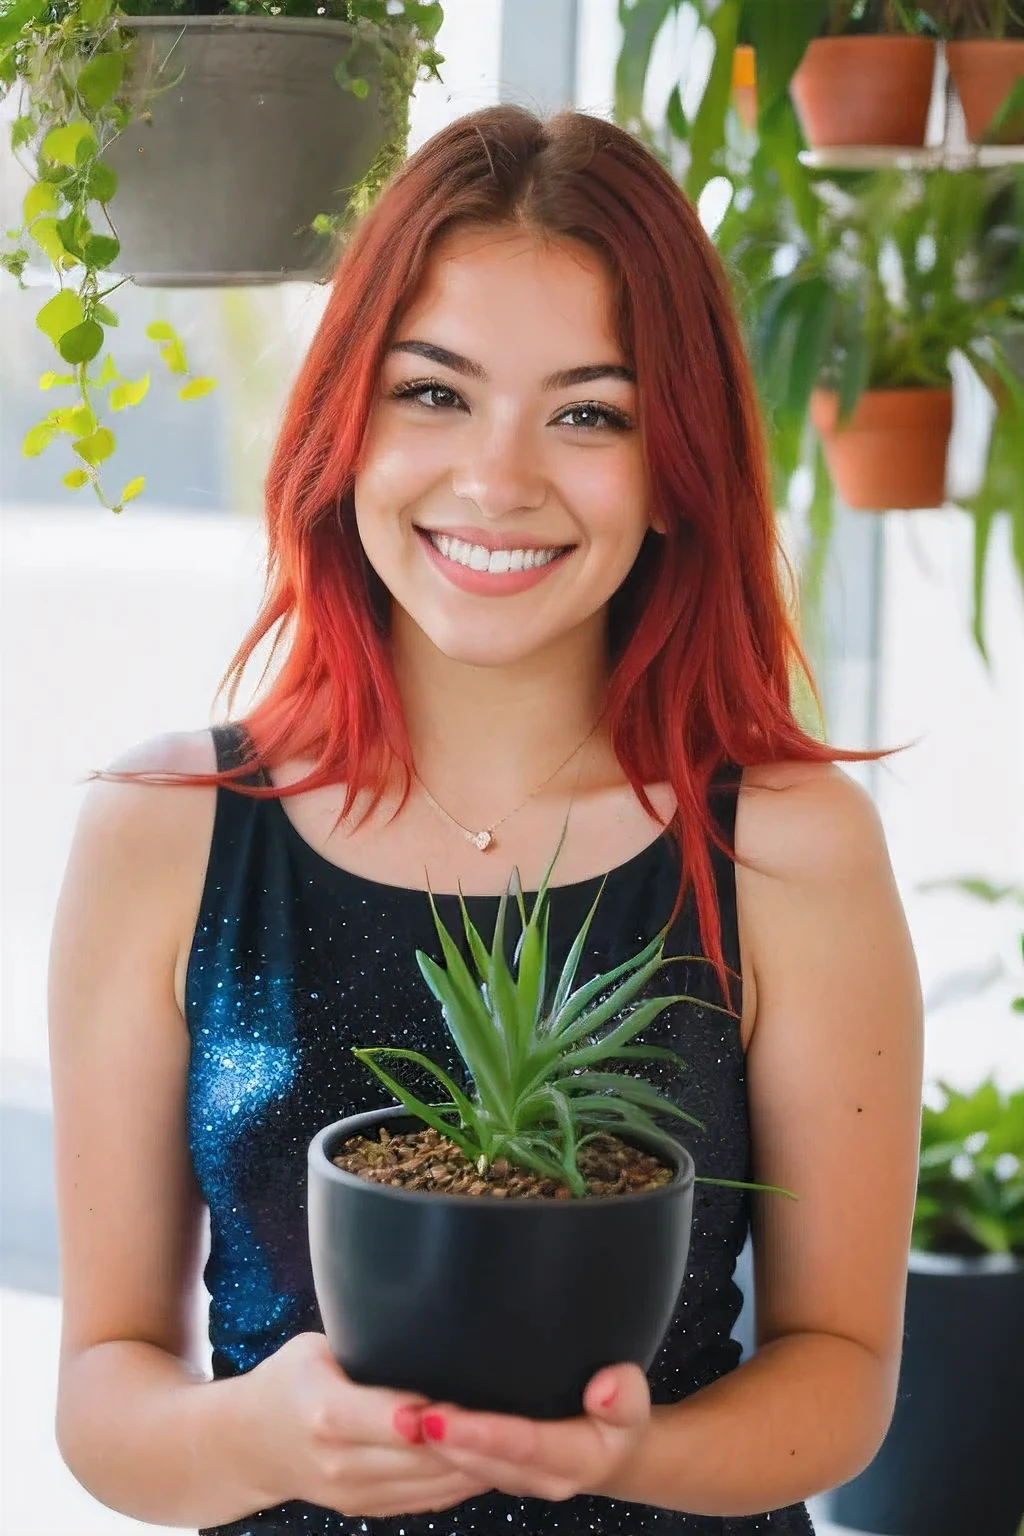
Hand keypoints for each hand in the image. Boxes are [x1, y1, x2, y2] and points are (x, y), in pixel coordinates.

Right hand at [240, 1332, 494, 1517]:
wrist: (248, 1444)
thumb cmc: (290, 1380)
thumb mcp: (315, 1348)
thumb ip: (365, 1343)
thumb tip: (427, 1319)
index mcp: (326, 1412)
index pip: (391, 1417)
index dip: (438, 1412)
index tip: (475, 1395)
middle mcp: (340, 1461)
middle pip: (424, 1456)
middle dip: (474, 1435)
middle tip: (521, 1406)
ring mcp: (355, 1494)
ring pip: (435, 1484)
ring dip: (480, 1461)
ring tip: (519, 1430)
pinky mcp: (369, 1510)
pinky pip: (430, 1500)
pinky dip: (464, 1479)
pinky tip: (494, 1457)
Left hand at [403, 1361, 651, 1503]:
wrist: (614, 1454)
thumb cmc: (619, 1415)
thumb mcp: (632, 1402)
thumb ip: (623, 1395)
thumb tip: (606, 1387)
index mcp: (576, 1459)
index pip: (523, 1445)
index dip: (481, 1433)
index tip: (439, 1415)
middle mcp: (541, 1479)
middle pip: (483, 1463)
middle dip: (441, 1443)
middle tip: (402, 1416)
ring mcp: (516, 1483)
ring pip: (465, 1473)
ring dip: (430, 1452)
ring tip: (395, 1422)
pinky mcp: (497, 1476)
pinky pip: (459, 1474)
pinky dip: (433, 1456)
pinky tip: (405, 1433)